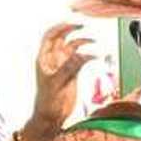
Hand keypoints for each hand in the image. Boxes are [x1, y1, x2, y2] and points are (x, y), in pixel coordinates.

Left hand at [21, 23, 94, 140]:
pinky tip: (97, 56)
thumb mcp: (57, 83)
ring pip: (73, 48)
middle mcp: (53, 59)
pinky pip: (81, 59)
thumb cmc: (48, 101)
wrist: (51, 117)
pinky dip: (88, 55)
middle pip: (61, 38)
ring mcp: (63, 65)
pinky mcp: (72, 73)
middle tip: (82, 26)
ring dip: (82, 42)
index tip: (71, 23)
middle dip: (71, 30)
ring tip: (93, 40)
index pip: (50, 36)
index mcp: (44, 59)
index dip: (59, 27)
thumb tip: (81, 53)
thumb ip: (69, 67)